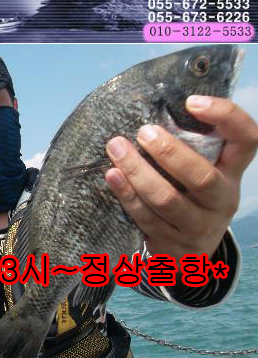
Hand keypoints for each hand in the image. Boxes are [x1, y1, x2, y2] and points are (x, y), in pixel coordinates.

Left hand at [104, 94, 257, 262]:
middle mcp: (221, 201)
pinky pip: (147, 219)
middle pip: (202, 178)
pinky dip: (127, 195)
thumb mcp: (209, 168)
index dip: (226, 117)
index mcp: (233, 171)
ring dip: (138, 172)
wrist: (192, 254)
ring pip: (167, 201)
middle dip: (169, 153)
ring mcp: (198, 227)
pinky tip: (113, 176)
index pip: (246, 139)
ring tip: (117, 147)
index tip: (192, 103)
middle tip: (144, 132)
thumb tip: (156, 104)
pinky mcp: (173, 246)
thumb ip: (197, 144)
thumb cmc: (195, 195)